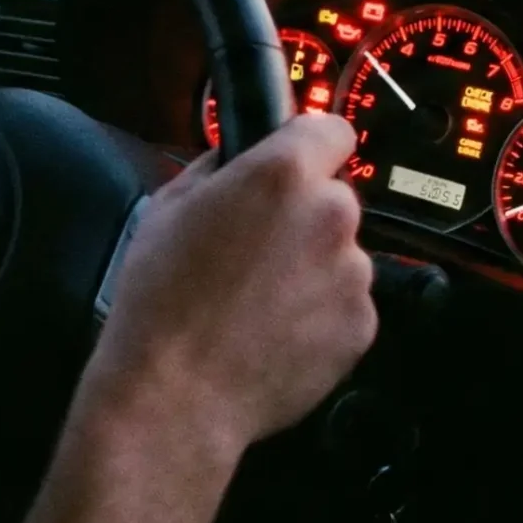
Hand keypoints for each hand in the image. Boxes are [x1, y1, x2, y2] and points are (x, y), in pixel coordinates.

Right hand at [83, 114, 376, 458]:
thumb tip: (238, 160)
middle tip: (255, 248)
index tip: (290, 166)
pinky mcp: (362, 326)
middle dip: (303, 215)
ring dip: (312, 266)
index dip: (309, 146)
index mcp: (283, 173)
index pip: (332, 129)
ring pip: (341, 253)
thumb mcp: (168, 206)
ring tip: (259, 301)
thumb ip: (217, 169)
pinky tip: (274, 332)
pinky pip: (345, 304)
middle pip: (334, 197)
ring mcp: (354, 274)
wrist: (177, 393)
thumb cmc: (159, 297)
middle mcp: (331, 215)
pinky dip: (319, 314)